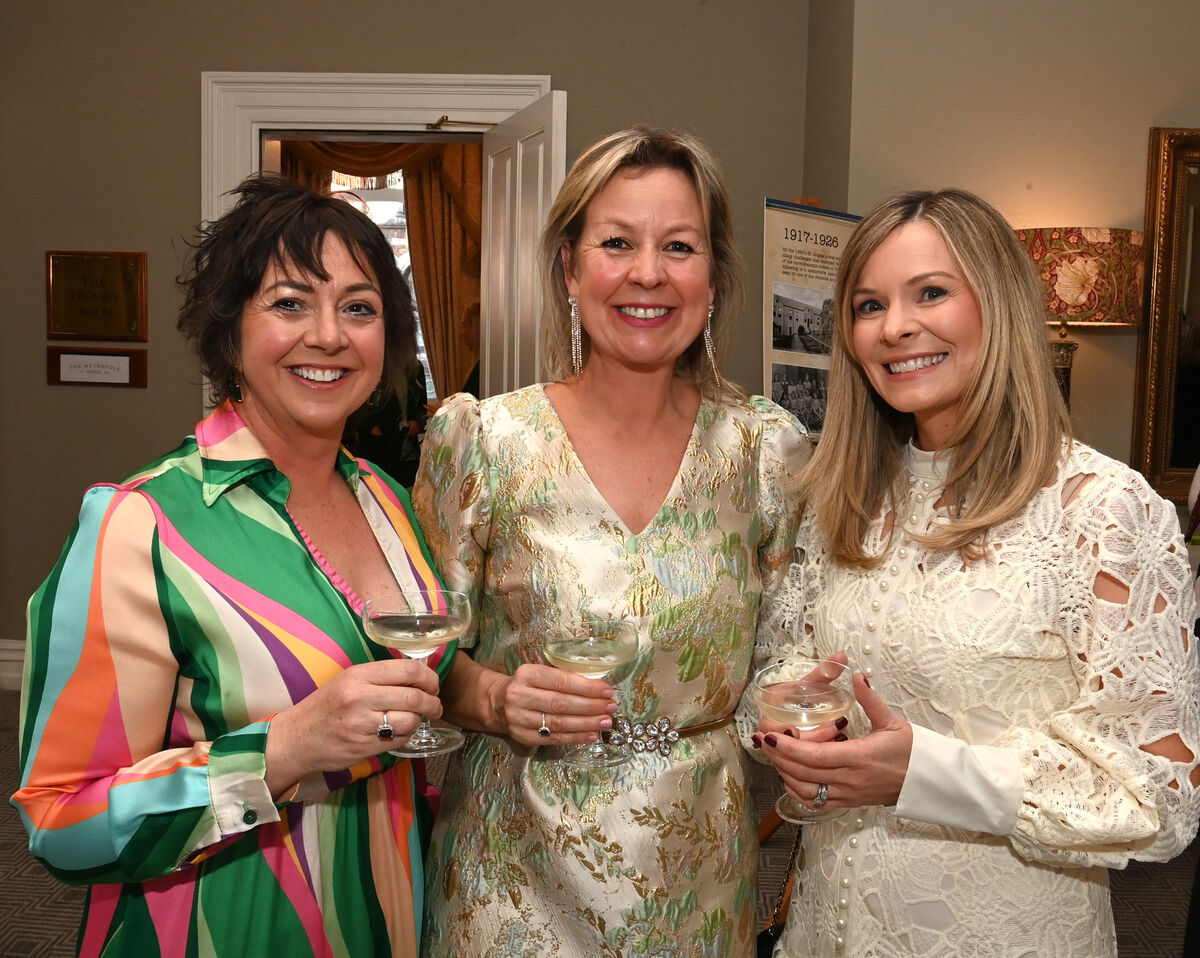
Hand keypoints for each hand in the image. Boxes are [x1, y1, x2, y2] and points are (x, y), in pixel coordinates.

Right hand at [265, 658, 442, 794]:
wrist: (295, 739)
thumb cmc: (324, 706)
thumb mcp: (348, 680)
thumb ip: (380, 677)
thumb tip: (417, 677)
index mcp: (358, 675)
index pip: (407, 671)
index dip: (428, 677)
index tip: (432, 684)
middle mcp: (361, 697)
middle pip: (414, 697)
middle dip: (433, 702)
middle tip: (435, 705)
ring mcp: (362, 725)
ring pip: (410, 720)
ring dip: (419, 720)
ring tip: (415, 719)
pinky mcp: (364, 747)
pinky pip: (399, 740)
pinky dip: (406, 735)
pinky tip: (399, 731)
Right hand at [495, 662, 618, 746]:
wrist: (496, 703)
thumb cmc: (526, 685)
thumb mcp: (537, 673)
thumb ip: (562, 678)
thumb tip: (598, 688)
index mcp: (527, 674)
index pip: (561, 681)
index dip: (586, 687)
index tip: (607, 691)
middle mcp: (520, 696)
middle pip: (561, 703)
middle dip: (591, 706)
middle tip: (611, 707)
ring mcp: (520, 719)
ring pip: (559, 723)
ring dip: (587, 723)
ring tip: (606, 721)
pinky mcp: (523, 737)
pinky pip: (554, 738)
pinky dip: (576, 737)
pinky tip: (592, 734)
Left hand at [756, 673, 912, 811]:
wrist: (928, 782)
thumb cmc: (911, 751)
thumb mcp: (892, 721)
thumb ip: (870, 699)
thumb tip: (856, 676)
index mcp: (858, 758)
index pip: (815, 756)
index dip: (789, 748)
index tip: (771, 736)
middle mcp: (849, 780)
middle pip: (804, 773)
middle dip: (778, 757)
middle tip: (761, 741)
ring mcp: (847, 794)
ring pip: (806, 790)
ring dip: (785, 773)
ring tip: (772, 755)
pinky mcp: (848, 802)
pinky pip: (816, 801)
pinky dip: (797, 790)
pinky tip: (789, 775)